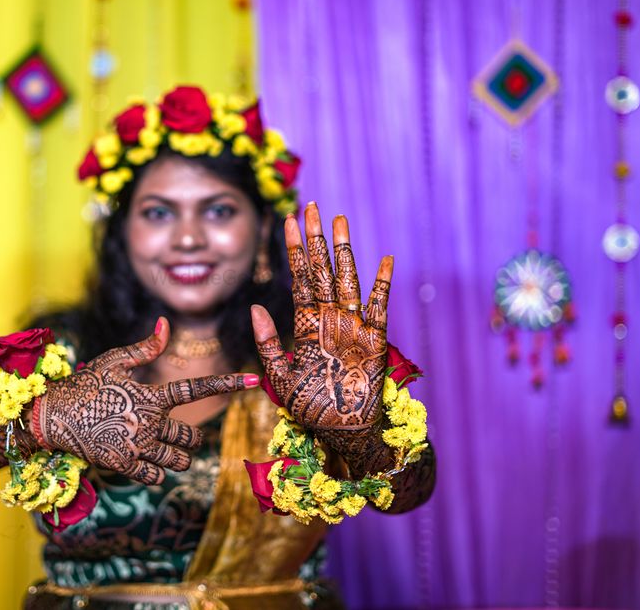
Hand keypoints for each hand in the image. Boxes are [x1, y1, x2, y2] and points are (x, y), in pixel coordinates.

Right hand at [35, 317, 255, 484]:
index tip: (254, 379)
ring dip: (178, 456)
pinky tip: (143, 459)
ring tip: (161, 447)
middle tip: (175, 432)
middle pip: (192, 435)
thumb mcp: (113, 361)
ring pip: (179, 459)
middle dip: (191, 436)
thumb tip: (166, 324)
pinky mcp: (124, 466)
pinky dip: (156, 470)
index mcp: (151, 396)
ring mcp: (138, 447)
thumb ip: (144, 348)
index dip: (228, 383)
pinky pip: (156, 475)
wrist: (52, 417)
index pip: (197, 388)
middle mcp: (149, 423)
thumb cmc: (84, 385)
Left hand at [250, 202, 393, 466]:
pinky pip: (379, 305)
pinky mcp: (374, 340)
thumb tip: (255, 307)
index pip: (299, 278)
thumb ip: (268, 344)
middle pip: (321, 269)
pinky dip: (381, 283)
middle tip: (311, 206)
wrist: (344, 434)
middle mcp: (330, 319)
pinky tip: (384, 259)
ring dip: (343, 249)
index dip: (293, 250)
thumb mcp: (279, 379)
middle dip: (315, 238)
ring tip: (339, 220)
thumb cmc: (311, 410)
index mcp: (307, 325)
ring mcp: (353, 326)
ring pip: (347, 278)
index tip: (287, 220)